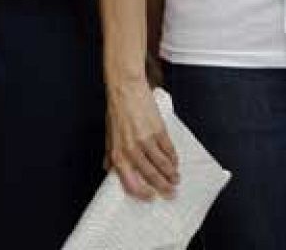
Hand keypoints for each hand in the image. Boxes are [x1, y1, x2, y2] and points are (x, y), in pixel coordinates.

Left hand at [106, 78, 178, 200]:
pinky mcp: (158, 131)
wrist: (125, 89)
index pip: (129, 181)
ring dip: (171, 175)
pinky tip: (175, 162)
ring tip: (175, 179)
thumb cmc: (116, 110)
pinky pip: (169, 150)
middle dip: (162, 187)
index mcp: (117, 152)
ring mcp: (146, 140)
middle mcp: (131, 149)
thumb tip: (109, 168)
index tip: (150, 197)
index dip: (141, 193)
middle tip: (171, 193)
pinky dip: (174, 159)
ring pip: (163, 165)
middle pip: (150, 175)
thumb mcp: (109, 133)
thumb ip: (110, 152)